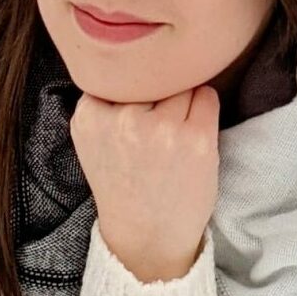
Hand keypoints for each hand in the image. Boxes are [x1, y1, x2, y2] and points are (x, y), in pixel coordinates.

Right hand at [70, 85, 220, 282]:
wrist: (146, 238)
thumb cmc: (125, 187)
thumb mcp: (93, 141)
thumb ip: (104, 103)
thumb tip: (136, 58)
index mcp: (89, 116)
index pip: (121, 73)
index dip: (132, 91)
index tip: (134, 117)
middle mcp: (123, 119)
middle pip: (153, 74)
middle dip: (158, 93)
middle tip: (156, 129)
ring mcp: (162, 128)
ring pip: (181, 82)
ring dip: (183, 100)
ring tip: (174, 133)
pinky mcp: (196, 138)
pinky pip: (207, 95)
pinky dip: (204, 108)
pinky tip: (193, 135)